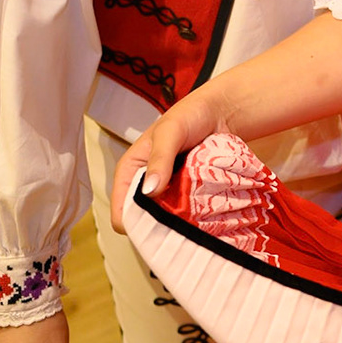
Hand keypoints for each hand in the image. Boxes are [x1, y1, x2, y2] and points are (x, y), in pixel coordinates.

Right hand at [109, 88, 224, 232]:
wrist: (220, 112)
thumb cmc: (190, 115)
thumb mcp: (171, 131)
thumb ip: (160, 158)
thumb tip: (150, 191)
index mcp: (131, 172)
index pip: (121, 212)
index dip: (134, 225)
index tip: (157, 230)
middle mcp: (146, 186)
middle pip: (144, 223)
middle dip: (159, 229)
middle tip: (180, 229)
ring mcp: (168, 194)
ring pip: (167, 223)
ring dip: (179, 226)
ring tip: (195, 224)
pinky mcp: (188, 196)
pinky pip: (187, 217)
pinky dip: (194, 219)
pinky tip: (206, 218)